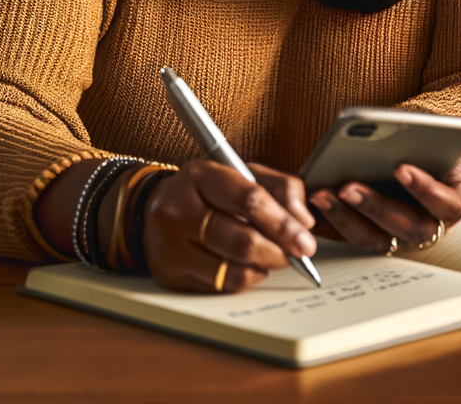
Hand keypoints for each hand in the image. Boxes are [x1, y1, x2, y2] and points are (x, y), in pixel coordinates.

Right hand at [142, 159, 317, 293]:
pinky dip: (244, 278)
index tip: (305, 241)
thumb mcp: (244, 173)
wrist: (155, 209)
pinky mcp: (170, 274)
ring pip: (234, 270)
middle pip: (243, 241)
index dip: (283, 224)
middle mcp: (177, 210)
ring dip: (264, 267)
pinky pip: (221, 286)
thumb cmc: (210, 192)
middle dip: (279, 252)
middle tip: (296, 255)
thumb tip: (303, 222)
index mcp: (199, 175)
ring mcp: (169, 246)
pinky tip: (245, 264)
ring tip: (270, 256)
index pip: (250, 200)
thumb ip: (281, 188)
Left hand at [309, 137, 460, 253]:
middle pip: (405, 227)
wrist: (411, 157)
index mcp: (453, 202)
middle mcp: (428, 226)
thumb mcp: (446, 135)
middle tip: (349, 185)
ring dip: (346, 218)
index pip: (445, 204)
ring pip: (373, 238)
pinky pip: (348, 239)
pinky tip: (310, 207)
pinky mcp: (369, 237)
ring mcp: (397, 236)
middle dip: (375, 206)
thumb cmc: (429, 148)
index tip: (400, 168)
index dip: (424, 189)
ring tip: (323, 194)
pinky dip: (328, 226)